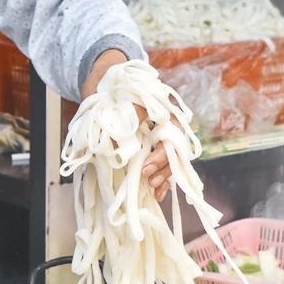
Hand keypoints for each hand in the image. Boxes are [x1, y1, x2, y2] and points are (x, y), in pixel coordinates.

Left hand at [81, 49, 171, 201]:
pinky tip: (158, 194)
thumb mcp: (119, 104)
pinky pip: (165, 166)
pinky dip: (162, 180)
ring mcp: (163, 137)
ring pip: (172, 159)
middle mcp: (169, 123)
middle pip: (175, 148)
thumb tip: (120, 145)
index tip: (146, 166)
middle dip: (163, 166)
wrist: (108, 90)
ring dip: (164, 175)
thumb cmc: (115, 95)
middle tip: (148, 177)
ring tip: (153, 189)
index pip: (173, 134)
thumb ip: (125, 121)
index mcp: (165, 109)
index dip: (162, 153)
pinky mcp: (156, 148)